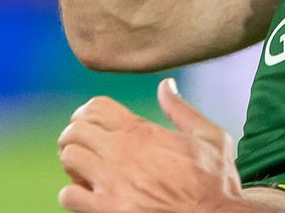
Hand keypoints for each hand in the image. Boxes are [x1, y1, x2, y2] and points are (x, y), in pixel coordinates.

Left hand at [57, 78, 245, 212]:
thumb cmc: (216, 181)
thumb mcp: (209, 136)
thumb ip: (181, 109)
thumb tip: (166, 85)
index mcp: (144, 133)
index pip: (95, 107)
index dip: (90, 111)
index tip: (93, 121)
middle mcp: (122, 155)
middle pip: (75, 130)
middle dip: (77, 134)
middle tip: (85, 144)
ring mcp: (111, 185)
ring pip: (68, 158)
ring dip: (74, 161)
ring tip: (87, 167)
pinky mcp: (106, 211)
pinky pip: (68, 195)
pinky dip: (74, 193)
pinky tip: (90, 193)